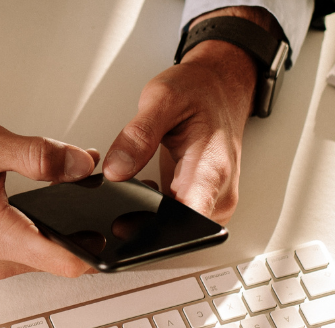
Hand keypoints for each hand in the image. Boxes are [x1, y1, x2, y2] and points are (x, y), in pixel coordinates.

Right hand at [0, 114, 99, 279]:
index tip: (124, 232)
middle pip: (63, 257)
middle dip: (86, 226)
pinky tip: (46, 194)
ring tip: (74, 186)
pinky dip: (43, 223)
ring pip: (46, 250)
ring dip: (64, 224)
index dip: (102, 249)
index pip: (69, 262)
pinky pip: (27, 244)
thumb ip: (40, 155)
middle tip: (101, 192)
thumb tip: (83, 165)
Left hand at [101, 8, 267, 223]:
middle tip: (116, 201)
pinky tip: (138, 190)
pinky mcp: (201, 199)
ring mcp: (211, 198)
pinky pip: (176, 216)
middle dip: (143, 224)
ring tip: (128, 188)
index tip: (128, 226)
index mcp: (211, 169)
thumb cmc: (199, 91)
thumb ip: (138, 136)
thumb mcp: (162, 99)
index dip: (158, 233)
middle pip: (179, 230)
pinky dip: (154, 209)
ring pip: (175, 227)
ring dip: (147, 216)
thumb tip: (115, 171)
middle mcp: (218, 191)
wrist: (219, 87)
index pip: (190, 222)